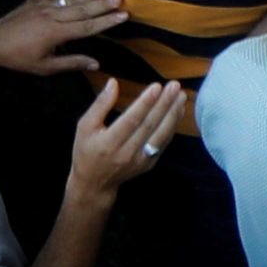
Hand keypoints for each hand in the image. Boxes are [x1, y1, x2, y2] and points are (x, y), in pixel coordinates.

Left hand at [0, 0, 125, 73]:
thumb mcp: (45, 67)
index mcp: (56, 33)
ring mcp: (45, 4)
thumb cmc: (19, 58)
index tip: (123, 15)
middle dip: (104, 3)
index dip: (107, 21)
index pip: (87, 27)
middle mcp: (53, 15)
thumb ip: (71, 62)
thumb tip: (96, 63)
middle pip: (84, 8)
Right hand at [65, 76, 188, 195]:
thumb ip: (100, 104)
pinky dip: (172, 127)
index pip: (131, 120)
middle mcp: (126, 153)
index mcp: (108, 143)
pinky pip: (163, 144)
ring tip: (181, 96)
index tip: (157, 86)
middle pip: (149, 126)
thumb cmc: (86, 150)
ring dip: (173, 115)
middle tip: (175, 86)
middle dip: (164, 104)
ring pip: (160, 136)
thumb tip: (113, 83)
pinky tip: (177, 112)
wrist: (94, 184)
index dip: (145, 103)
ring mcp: (139, 161)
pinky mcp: (148, 164)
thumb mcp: (85, 126)